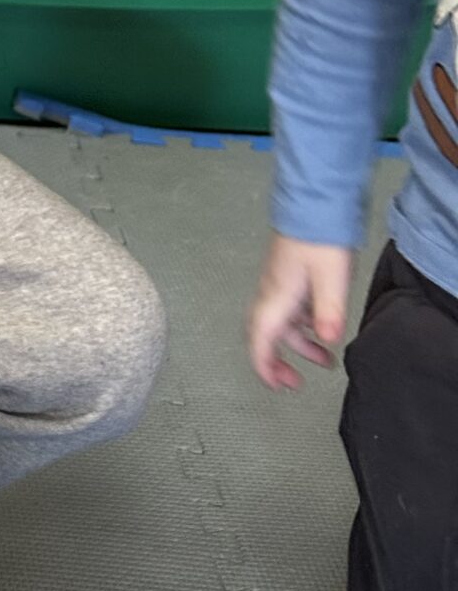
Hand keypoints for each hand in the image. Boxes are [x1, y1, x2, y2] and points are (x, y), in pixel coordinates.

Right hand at [248, 234, 354, 390]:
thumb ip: (328, 310)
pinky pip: (290, 311)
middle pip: (265, 334)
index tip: (277, 387)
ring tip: (328, 362)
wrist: (314, 204)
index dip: (264, 366)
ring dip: (298, 346)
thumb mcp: (330, 277)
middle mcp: (273, 293)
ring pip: (281, 324)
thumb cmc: (320, 241)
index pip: (260, 338)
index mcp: (276, 296)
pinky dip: (303, 328)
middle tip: (296, 383)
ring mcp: (280, 284)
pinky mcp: (290, 276)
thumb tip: (328, 340)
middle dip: (277, 361)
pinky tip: (323, 329)